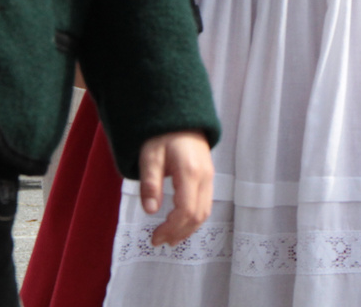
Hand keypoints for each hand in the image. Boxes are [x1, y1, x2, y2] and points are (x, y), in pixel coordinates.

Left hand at [137, 130, 213, 246]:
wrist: (181, 119)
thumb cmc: (163, 135)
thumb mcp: (150, 156)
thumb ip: (150, 183)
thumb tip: (150, 210)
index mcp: (190, 172)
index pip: (186, 209)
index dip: (171, 228)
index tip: (155, 236)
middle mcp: (205, 177)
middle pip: (198, 215)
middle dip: (179, 232)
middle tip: (158, 241)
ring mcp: (209, 177)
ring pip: (205, 212)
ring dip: (188, 229)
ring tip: (170, 239)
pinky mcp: (208, 178)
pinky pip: (205, 204)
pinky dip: (193, 219)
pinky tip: (181, 224)